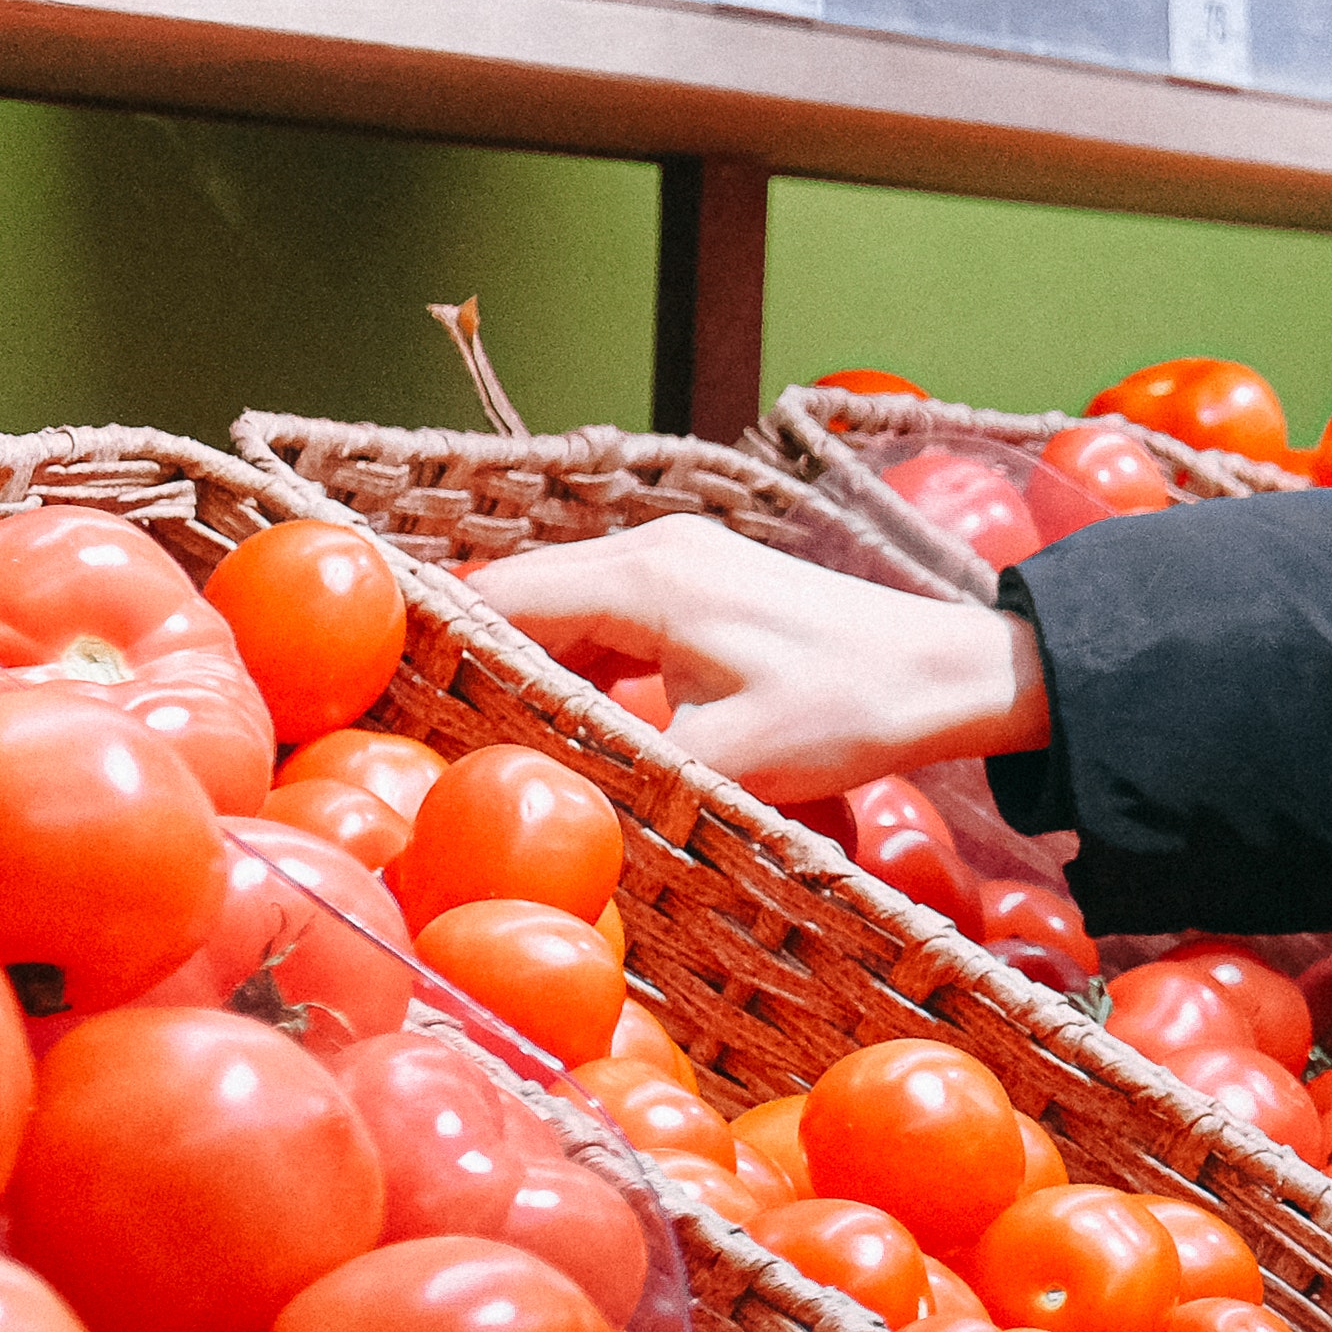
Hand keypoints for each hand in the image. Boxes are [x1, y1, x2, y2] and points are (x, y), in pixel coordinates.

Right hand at [464, 518, 1051, 804]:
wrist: (951, 674)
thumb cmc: (853, 710)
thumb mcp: (728, 761)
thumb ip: (619, 764)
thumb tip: (529, 780)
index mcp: (646, 578)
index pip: (500, 599)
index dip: (436, 646)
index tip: (380, 694)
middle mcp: (654, 551)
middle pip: (523, 599)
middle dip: (474, 661)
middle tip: (417, 729)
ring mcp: (682, 562)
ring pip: (566, 611)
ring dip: (531, 667)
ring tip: (481, 735)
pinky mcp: (706, 587)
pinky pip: (611, 619)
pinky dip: (581, 665)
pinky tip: (570, 723)